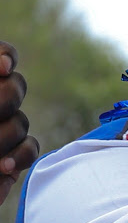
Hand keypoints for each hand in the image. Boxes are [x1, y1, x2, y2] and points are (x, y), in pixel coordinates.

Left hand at [0, 42, 38, 204]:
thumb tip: (2, 71)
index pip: (0, 55)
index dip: (3, 55)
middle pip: (16, 87)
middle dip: (3, 101)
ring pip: (21, 122)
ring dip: (5, 137)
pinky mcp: (8, 160)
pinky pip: (30, 150)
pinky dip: (20, 157)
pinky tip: (1, 167)